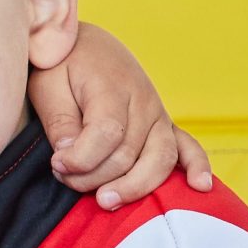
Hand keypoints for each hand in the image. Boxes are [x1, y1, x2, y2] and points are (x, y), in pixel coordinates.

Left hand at [30, 23, 212, 208]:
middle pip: (128, 155)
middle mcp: (143, 102)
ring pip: (158, 160)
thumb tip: (68, 155)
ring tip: (104, 201)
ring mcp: (158, 115)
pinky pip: (188, 147)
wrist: (85, 45)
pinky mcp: (164, 125)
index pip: (106, 135)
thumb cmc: (61, 67)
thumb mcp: (47, 86)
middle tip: (63, 177)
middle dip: (92, 176)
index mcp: (112, 88)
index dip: (79, 159)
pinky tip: (200, 186)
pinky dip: (196, 167)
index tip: (55, 163)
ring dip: (132, 186)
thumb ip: (59, 121)